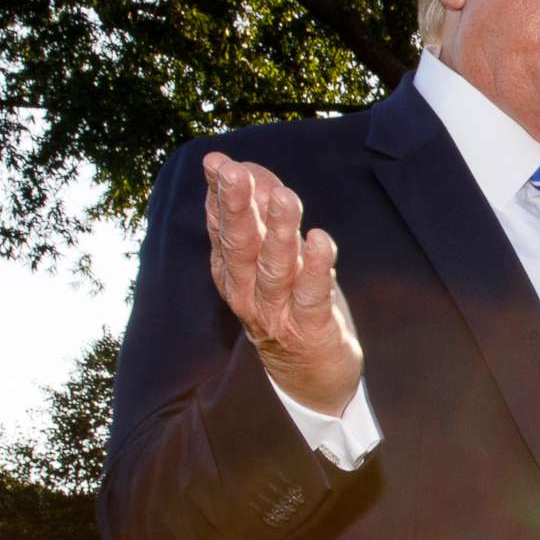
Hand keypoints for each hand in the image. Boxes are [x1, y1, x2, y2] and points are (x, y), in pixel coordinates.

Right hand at [202, 152, 362, 416]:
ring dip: (278, 231)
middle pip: (240, 245)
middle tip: (235, 172)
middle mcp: (248, 292)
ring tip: (284, 198)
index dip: (220, 194)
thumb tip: (250, 169)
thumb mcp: (271, 256)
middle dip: (237, 207)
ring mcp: (278, 312)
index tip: (217, 162)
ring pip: (274, 268)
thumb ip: (261, 215)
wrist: (310, 376)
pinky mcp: (311, 328)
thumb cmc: (289, 305)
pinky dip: (317, 267)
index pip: (222, 228)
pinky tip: (321, 239)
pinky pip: (312, 295)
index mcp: (233, 272)